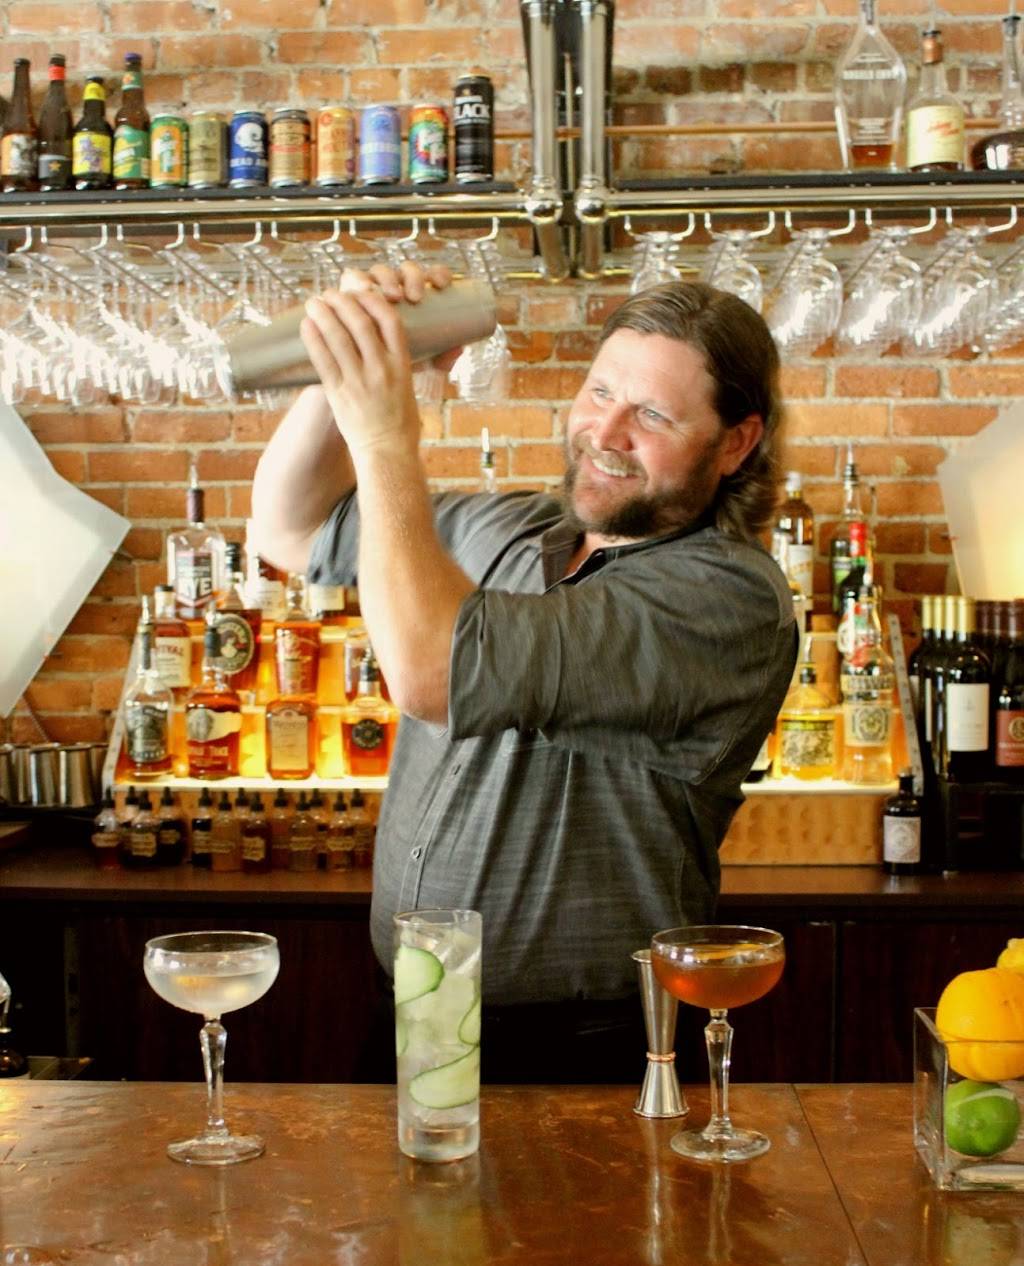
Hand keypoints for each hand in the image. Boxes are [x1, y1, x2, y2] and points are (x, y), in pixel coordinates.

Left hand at [300, 262, 459, 456]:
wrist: (387, 453)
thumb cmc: (398, 421)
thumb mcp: (407, 386)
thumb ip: (394, 361)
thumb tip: (377, 336)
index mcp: (403, 366)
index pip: (390, 321)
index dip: (373, 300)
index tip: (361, 291)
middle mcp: (382, 371)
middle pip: (360, 323)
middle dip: (342, 302)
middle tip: (331, 294)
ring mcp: (360, 382)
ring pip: (338, 337)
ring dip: (323, 314)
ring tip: (314, 302)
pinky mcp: (340, 394)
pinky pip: (323, 360)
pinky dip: (313, 338)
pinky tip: (307, 325)